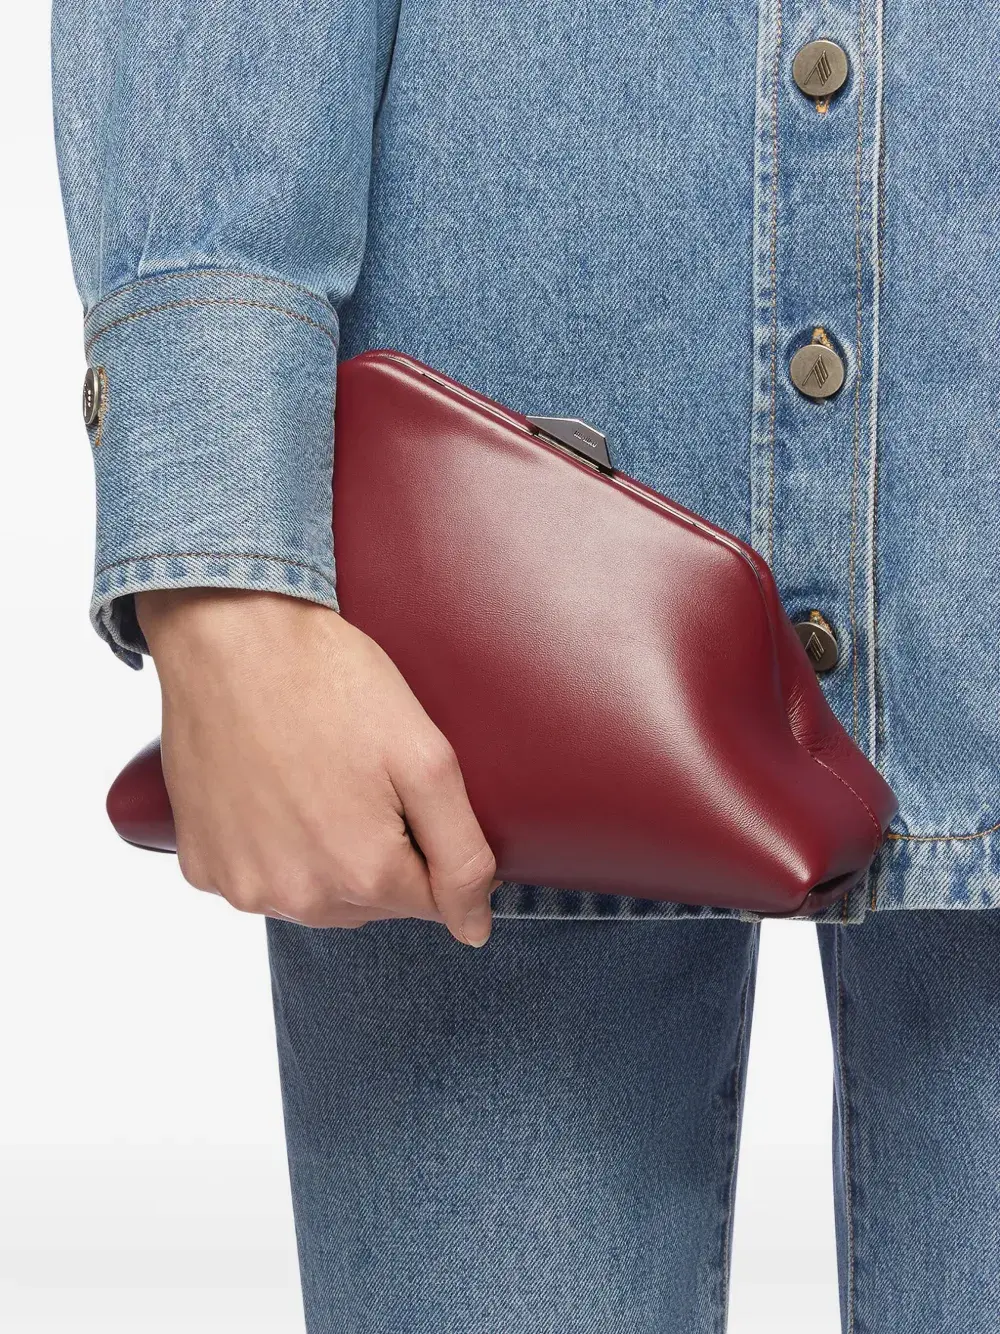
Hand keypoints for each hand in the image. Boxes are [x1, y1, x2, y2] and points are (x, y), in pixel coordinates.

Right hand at [135, 589, 496, 944]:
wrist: (230, 636)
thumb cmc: (331, 683)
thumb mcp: (426, 759)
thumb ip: (462, 855)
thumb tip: (473, 929)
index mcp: (363, 875)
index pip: (432, 900)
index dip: (428, 841)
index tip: (401, 788)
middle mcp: (299, 899)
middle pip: (371, 902)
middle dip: (378, 850)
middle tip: (358, 775)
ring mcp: (243, 886)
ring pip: (315, 896)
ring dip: (325, 855)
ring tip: (314, 780)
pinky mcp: (201, 865)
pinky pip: (258, 878)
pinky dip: (270, 847)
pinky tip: (270, 791)